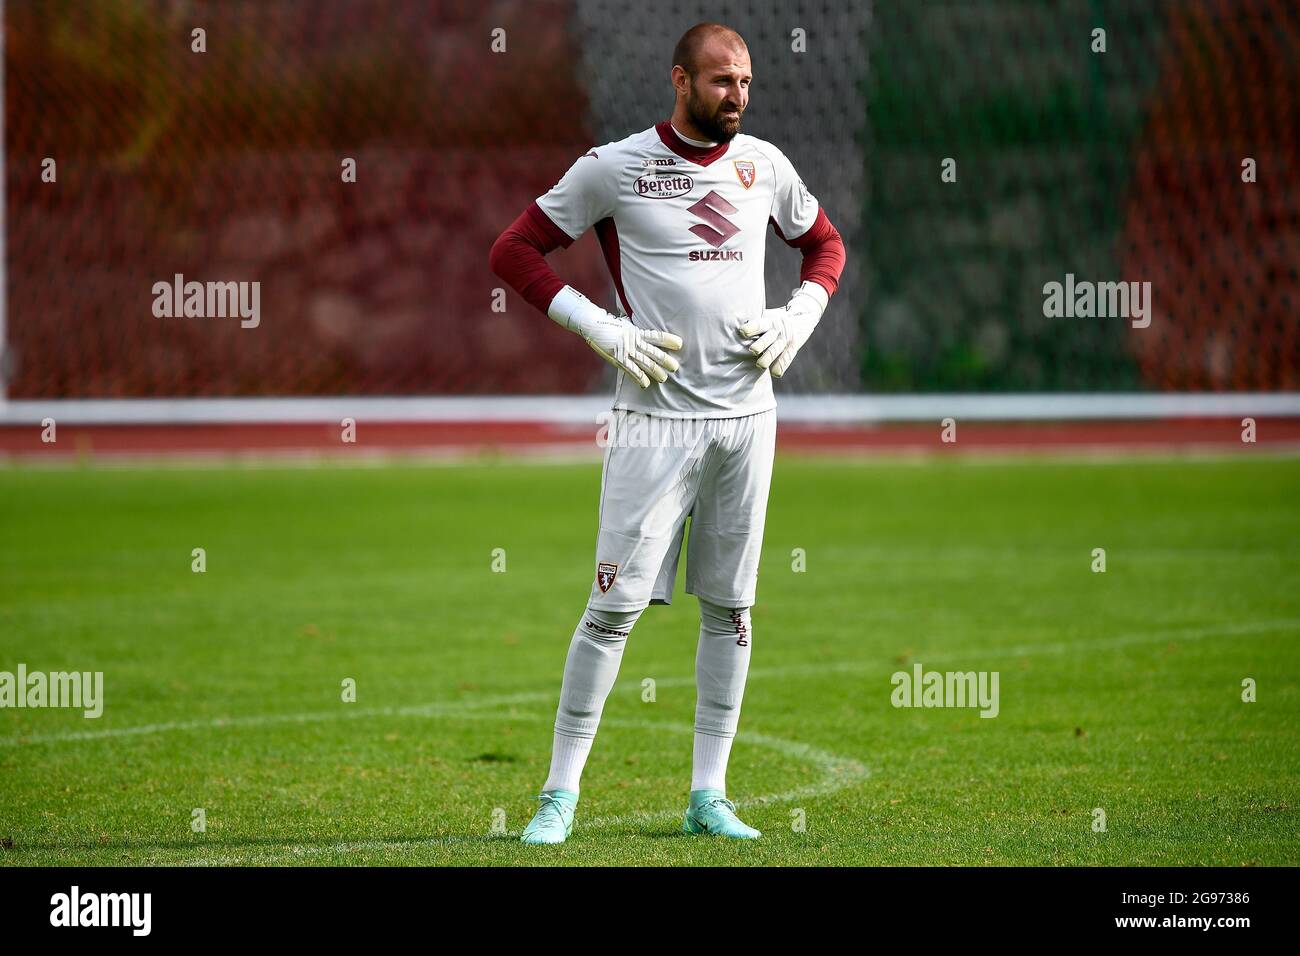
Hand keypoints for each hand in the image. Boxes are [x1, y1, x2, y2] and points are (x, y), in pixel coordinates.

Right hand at [548, 286, 682, 387]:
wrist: (591, 323)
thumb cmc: (607, 324)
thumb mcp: (624, 325)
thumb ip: (634, 331)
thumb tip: (643, 334)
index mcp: (636, 331)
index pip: (656, 336)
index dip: (668, 340)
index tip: (680, 344)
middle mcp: (633, 340)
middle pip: (653, 351)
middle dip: (665, 360)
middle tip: (675, 367)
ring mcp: (625, 350)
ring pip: (644, 362)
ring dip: (655, 371)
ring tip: (664, 378)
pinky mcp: (617, 358)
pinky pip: (630, 369)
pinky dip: (639, 377)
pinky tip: (645, 384)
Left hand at [737, 281, 828, 376]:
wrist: (801, 319)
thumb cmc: (771, 321)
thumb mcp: (765, 316)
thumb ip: (752, 323)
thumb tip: (725, 326)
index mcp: (769, 320)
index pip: (759, 324)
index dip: (751, 327)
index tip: (742, 331)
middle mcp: (778, 330)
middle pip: (768, 338)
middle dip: (760, 344)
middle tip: (752, 350)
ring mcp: (786, 340)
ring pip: (776, 349)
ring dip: (768, 357)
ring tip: (759, 365)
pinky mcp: (792, 348)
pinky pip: (787, 358)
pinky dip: (781, 365)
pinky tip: (775, 373)